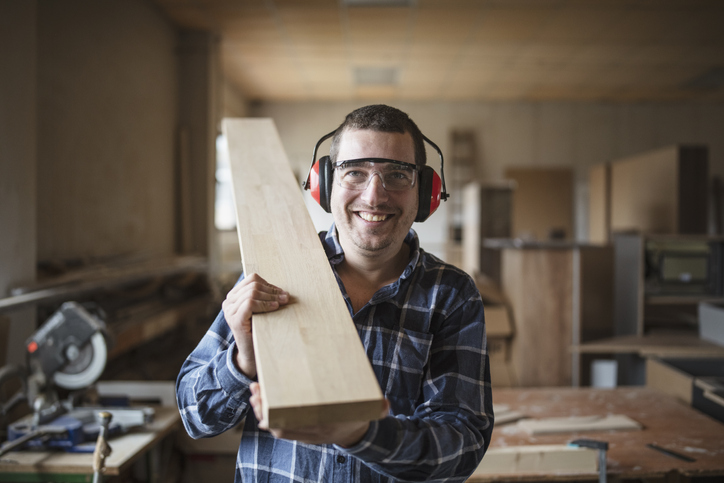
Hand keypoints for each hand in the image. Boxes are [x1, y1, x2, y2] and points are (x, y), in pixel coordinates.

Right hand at [222, 273, 288, 377]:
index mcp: (234, 296)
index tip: (281, 292)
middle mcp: (229, 302)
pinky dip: (264, 304)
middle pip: (253, 285)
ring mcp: (230, 310)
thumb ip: (264, 298)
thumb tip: (282, 289)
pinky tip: (274, 307)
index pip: (252, 279)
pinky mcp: (235, 319)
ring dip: (271, 296)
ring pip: (252, 293)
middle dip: (272, 291)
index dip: (269, 284)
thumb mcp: (260, 310)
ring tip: (282, 302)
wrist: (251, 354)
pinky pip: (249, 303)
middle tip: (286, 297)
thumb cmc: (258, 330)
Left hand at [249, 383, 389, 446]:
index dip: (275, 415)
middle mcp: (310, 432)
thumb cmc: (357, 416)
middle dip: (263, 408)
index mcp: (323, 427)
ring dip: (262, 410)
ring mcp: (303, 432)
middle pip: (278, 424)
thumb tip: (386, 405)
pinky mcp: (300, 430)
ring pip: (275, 425)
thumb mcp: (368, 412)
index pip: (293, 425)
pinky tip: (262, 400)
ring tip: (254, 392)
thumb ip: (377, 408)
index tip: (266, 398)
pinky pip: (279, 425)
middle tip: (255, 390)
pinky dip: (268, 414)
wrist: (355, 435)